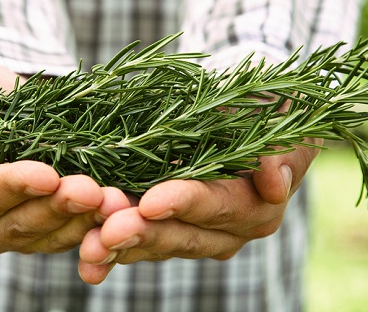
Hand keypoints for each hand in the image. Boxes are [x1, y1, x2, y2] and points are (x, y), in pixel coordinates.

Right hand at [0, 57, 130, 256]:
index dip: (13, 187)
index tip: (47, 175)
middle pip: (17, 223)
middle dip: (57, 206)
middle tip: (93, 191)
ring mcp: (10, 234)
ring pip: (48, 236)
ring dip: (84, 220)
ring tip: (115, 200)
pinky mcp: (43, 232)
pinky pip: (70, 235)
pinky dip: (95, 223)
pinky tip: (121, 207)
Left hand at [77, 141, 319, 283]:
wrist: (243, 117)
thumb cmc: (264, 113)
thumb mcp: (280, 121)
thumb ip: (282, 154)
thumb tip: (275, 183)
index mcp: (254, 208)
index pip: (216, 206)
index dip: (183, 204)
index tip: (150, 202)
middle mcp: (224, 232)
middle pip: (180, 236)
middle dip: (142, 234)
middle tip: (106, 232)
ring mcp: (190, 234)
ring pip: (153, 245)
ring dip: (118, 247)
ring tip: (88, 250)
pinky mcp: (163, 229)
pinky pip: (136, 242)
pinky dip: (110, 247)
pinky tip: (85, 255)